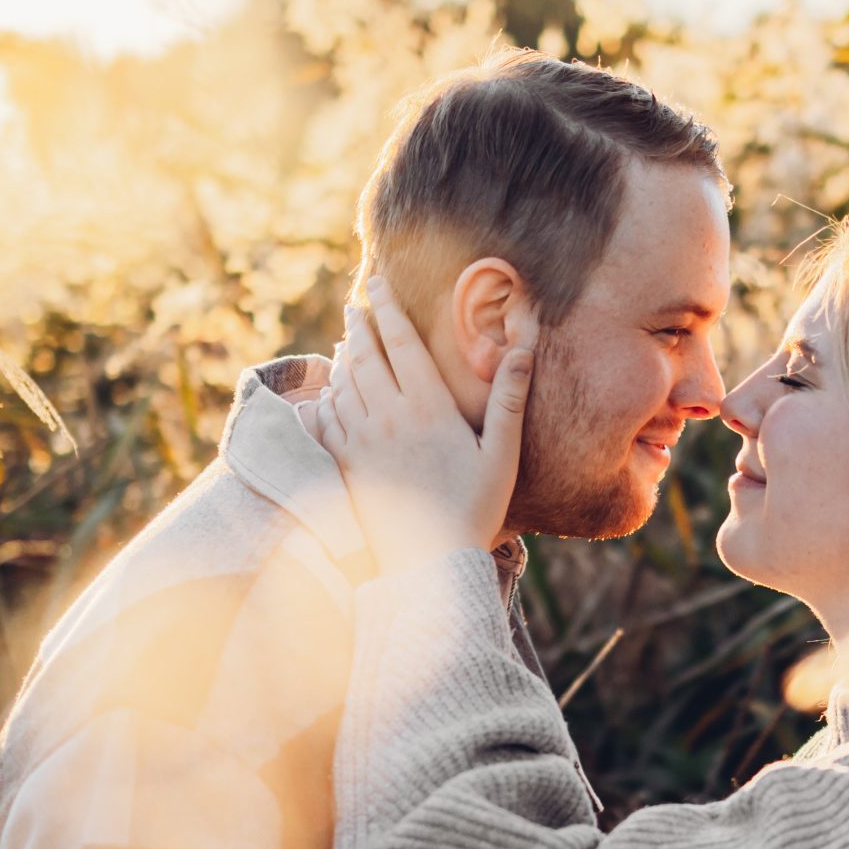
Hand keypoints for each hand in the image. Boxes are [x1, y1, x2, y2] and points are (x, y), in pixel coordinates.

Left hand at [317, 275, 532, 577]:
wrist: (431, 564)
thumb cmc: (475, 508)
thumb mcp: (502, 453)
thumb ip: (509, 398)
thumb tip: (524, 347)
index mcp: (428, 408)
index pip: (402, 343)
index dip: (388, 309)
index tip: (378, 284)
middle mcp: (389, 418)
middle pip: (366, 358)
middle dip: (360, 326)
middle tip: (356, 305)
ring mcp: (363, 443)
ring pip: (344, 386)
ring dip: (343, 360)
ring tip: (345, 343)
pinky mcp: (347, 468)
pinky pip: (327, 424)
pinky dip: (324, 402)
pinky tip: (324, 397)